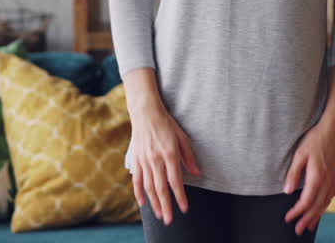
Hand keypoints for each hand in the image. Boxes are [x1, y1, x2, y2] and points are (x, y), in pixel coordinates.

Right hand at [129, 99, 201, 225]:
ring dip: (154, 203)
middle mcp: (156, 159)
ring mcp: (144, 160)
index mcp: (170, 154)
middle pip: (161, 188)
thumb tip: (197, 173)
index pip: (175, 181)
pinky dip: (139, 193)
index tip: (185, 208)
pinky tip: (143, 203)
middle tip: (170, 221)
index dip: (180, 196)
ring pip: (149, 187)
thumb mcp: (182, 137)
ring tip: (160, 215)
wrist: (145, 112)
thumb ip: (189, 156)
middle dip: (166, 206)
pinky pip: (137, 180)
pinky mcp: (137, 160)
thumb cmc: (167, 124)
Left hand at [282, 120, 334, 235]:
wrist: (332, 130)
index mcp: (317, 177)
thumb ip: (293, 174)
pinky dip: (324, 207)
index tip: (288, 218)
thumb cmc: (314, 140)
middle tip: (298, 231)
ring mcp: (333, 180)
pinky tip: (320, 210)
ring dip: (316, 216)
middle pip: (316, 207)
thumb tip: (287, 192)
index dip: (297, 212)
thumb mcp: (299, 155)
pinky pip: (330, 198)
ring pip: (325, 204)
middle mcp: (327, 182)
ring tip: (309, 226)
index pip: (306, 201)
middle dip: (307, 220)